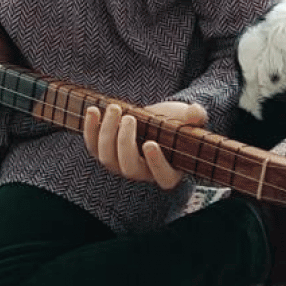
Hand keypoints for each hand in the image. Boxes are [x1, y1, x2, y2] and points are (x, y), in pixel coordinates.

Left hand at [83, 101, 207, 190]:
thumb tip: (196, 113)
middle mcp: (142, 173)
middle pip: (129, 168)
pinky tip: (93, 110)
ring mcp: (120, 165)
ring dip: (107, 133)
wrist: (157, 116)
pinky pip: (92, 147)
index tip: (151, 143)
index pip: (163, 177)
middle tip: (129, 118)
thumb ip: (195, 116)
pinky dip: (90, 129)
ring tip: (115, 109)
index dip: (156, 164)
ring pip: (108, 158)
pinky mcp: (105, 152)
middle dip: (125, 142)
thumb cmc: (176, 121)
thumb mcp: (189, 117)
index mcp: (168, 171)